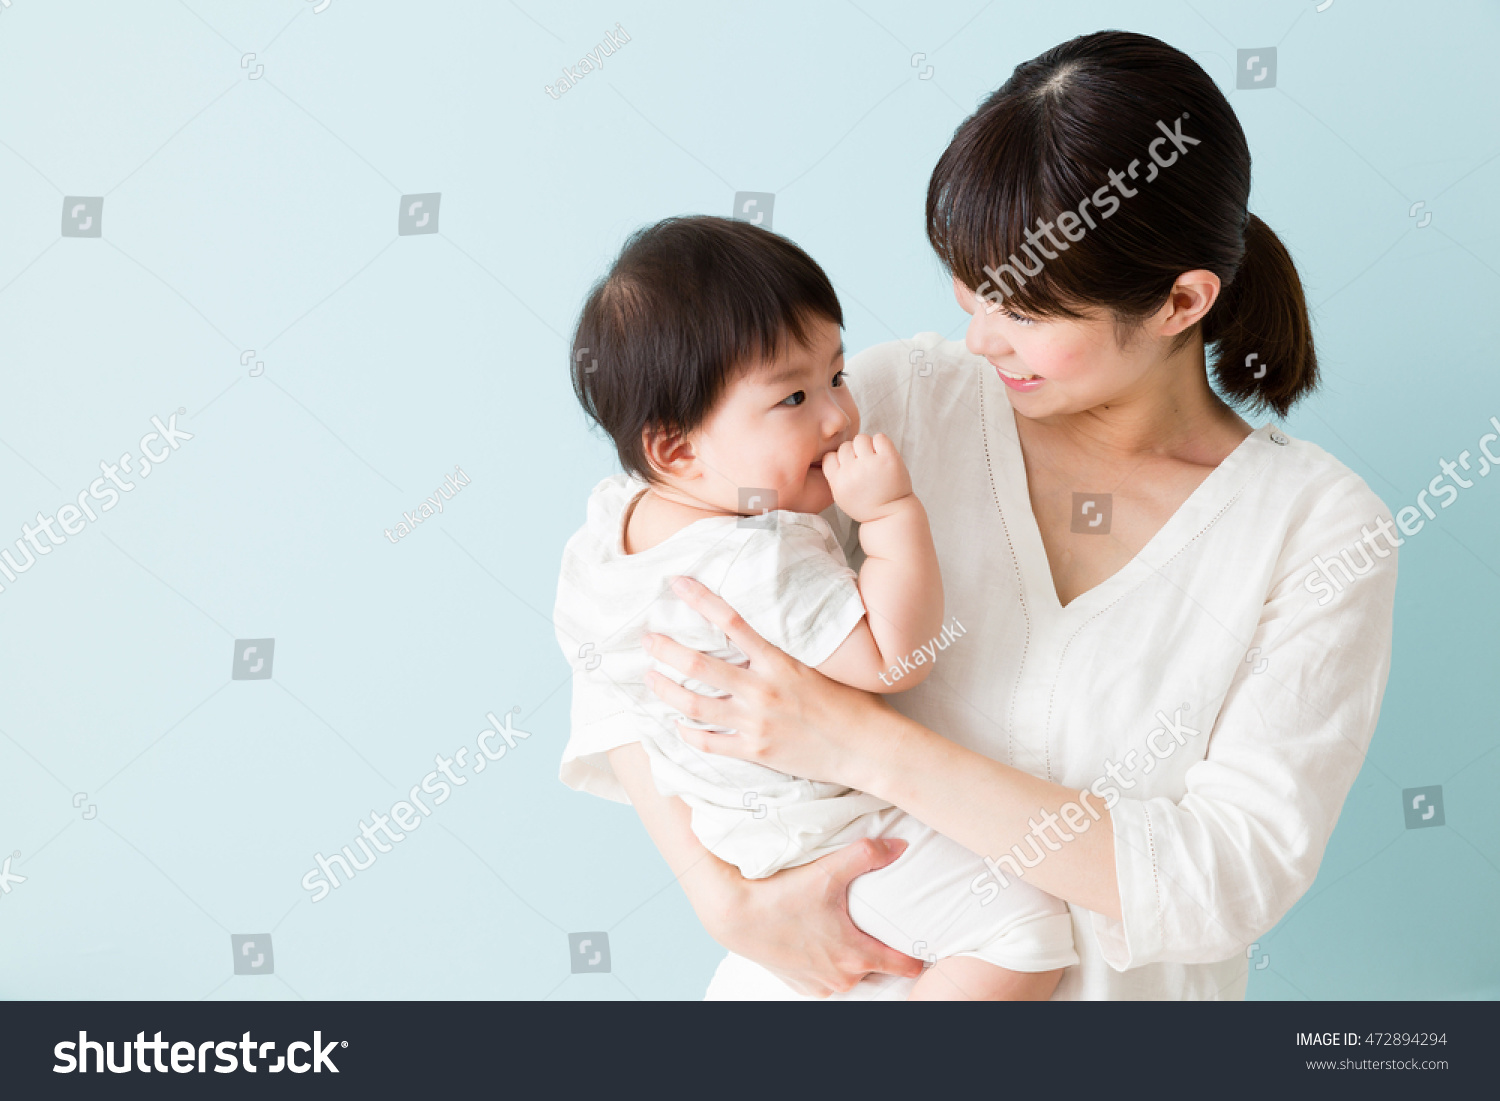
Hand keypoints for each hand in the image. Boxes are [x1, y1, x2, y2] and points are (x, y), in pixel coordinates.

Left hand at [643, 576, 897, 787]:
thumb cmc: (852, 703)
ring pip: (694, 704)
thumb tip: (764, 629)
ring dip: (665, 690)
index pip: (731, 622)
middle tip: (647, 640)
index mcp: (778, 662)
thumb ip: (787, 651)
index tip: (677, 583)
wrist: (867, 748)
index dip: (700, 599)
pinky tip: (676, 724)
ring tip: (650, 678)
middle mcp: (761, 690)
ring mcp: (755, 723)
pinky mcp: (755, 751)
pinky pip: (708, 743)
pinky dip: (687, 732)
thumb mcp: (820, 666)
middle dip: (666, 649)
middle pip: (699, 664)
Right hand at [698, 838, 925, 995]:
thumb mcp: (827, 870)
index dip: (916, 953)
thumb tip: (900, 846)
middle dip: (881, 951)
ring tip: (848, 932)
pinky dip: (828, 964)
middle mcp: (841, 978)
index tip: (922, 942)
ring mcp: (820, 985)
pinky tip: (822, 943)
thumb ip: (868, 855)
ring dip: (853, 959)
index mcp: (856, 956)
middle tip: (879, 927)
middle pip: (878, 969)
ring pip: (851, 975)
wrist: (735, 915)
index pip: (905, 966)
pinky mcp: (801, 986)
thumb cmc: (781, 895)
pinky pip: (826, 979)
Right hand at [819, 432, 912, 523]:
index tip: (849, 467)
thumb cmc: (866, 505)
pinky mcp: (888, 459)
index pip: (829, 456)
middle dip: (854, 453)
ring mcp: (871, 464)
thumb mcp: (841, 497)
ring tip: (874, 458)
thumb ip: (834, 476)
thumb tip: (834, 452)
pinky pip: (879, 437)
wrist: (891, 514)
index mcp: (838, 482)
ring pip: (861, 438)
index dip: (839, 459)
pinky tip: (883, 454)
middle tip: (864, 464)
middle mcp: (852, 472)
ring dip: (867, 445)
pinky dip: (881, 443)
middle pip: (845, 446)